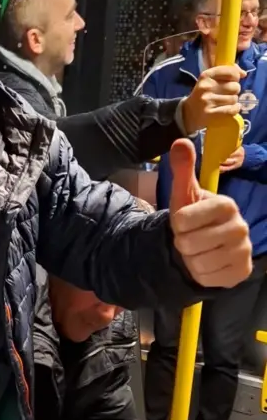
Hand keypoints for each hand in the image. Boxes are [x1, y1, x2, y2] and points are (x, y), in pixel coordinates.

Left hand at [169, 139, 251, 288]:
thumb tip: (180, 142)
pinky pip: (208, 278)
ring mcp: (243, 251)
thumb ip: (182, 168)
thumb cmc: (194, 217)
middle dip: (183, 242)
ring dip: (191, 260)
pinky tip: (208, 263)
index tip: (184, 222)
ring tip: (198, 250)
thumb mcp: (184, 192)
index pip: (183, 220)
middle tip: (191, 238)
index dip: (176, 224)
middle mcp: (240, 227)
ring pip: (198, 263)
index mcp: (226, 205)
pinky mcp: (241, 272)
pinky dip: (202, 274)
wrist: (206, 244)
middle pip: (188, 243)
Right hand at [180, 65, 243, 133]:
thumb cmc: (202, 94)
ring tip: (225, 102)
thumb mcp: (209, 80)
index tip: (232, 81)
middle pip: (235, 86)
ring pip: (234, 99)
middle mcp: (206, 87)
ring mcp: (208, 101)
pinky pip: (231, 110)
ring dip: (233, 101)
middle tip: (227, 93)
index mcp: (206, 75)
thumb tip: (243, 73)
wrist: (187, 113)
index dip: (236, 77)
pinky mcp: (210, 114)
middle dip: (234, 91)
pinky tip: (231, 109)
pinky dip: (234, 109)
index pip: (231, 72)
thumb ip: (226, 72)